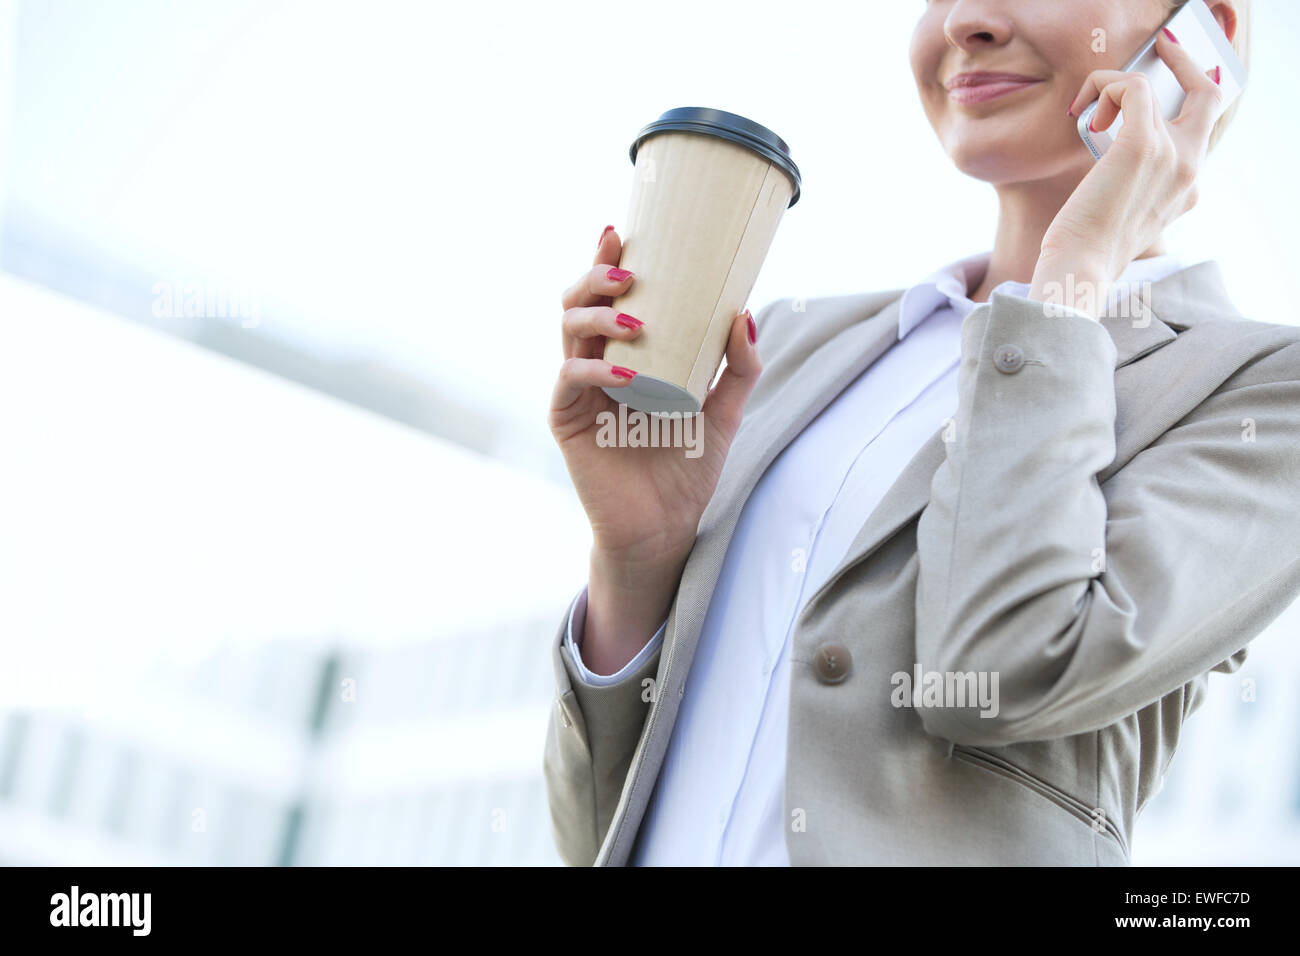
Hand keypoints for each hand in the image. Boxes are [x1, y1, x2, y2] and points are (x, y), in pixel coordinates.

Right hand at [549, 225, 763, 667]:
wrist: (664, 526)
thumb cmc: (687, 467)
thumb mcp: (724, 411)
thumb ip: (739, 367)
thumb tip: (746, 314)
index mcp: (626, 352)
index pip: (609, 295)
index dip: (606, 258)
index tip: (621, 228)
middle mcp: (596, 363)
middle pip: (578, 301)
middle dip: (596, 274)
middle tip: (629, 269)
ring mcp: (578, 389)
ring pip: (568, 330)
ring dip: (596, 313)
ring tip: (632, 315)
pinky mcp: (568, 419)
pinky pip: (570, 379)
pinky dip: (594, 367)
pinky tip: (624, 370)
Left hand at [1032, 29, 1225, 309]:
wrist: (1081, 269)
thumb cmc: (1088, 249)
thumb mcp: (1121, 213)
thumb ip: (1130, 181)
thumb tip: (1106, 139)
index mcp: (1187, 188)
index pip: (1203, 127)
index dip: (1189, 94)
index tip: (1158, 83)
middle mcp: (1189, 168)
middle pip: (1209, 94)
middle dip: (1184, 64)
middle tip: (1157, 52)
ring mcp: (1170, 154)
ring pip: (1146, 87)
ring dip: (1109, 88)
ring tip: (1085, 114)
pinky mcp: (1140, 144)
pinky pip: (1130, 87)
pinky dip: (1103, 86)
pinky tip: (1082, 112)